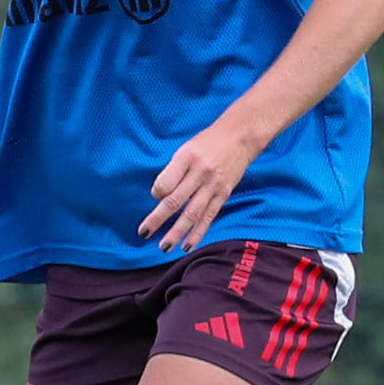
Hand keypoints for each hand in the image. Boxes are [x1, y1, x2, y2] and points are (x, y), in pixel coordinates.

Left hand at [141, 123, 260, 253]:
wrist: (240, 137)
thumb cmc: (207, 143)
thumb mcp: (186, 149)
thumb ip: (173, 171)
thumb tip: (159, 196)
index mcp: (187, 157)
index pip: (165, 182)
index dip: (156, 193)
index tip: (155, 196)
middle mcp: (200, 172)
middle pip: (175, 201)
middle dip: (158, 219)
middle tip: (143, 233)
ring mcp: (213, 186)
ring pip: (192, 214)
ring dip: (177, 233)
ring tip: (164, 247)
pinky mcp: (223, 195)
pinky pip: (208, 217)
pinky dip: (197, 233)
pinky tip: (187, 246)